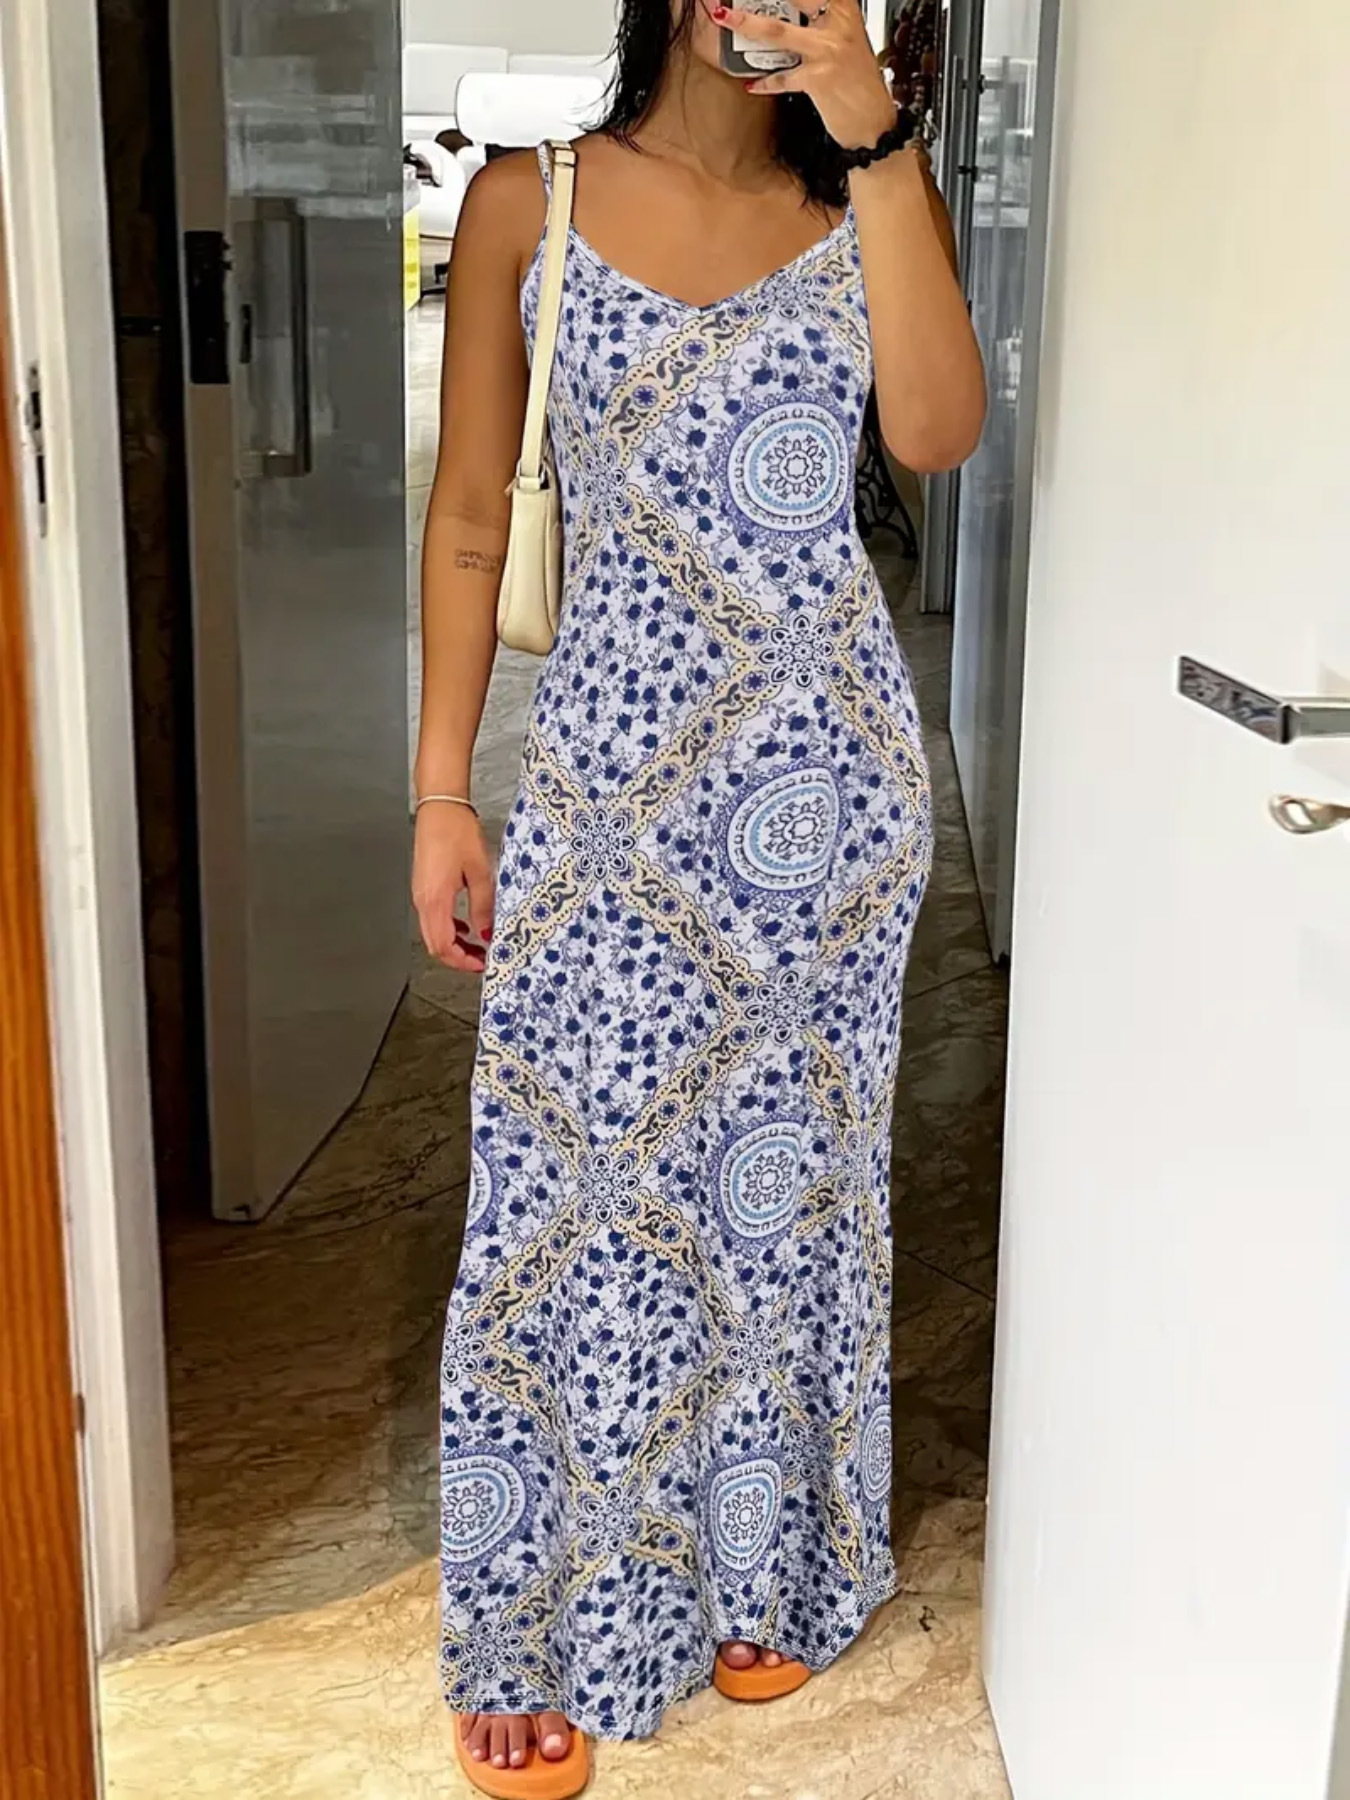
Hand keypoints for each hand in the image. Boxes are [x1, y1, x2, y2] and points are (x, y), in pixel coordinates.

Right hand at [412, 803, 495, 971]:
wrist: (440, 807)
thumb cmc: (457, 832)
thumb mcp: (480, 871)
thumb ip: (483, 906)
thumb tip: (486, 933)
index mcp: (435, 900)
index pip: (444, 946)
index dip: (463, 961)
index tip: (482, 964)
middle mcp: (422, 900)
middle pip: (435, 944)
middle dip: (458, 957)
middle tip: (481, 959)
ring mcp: (420, 893)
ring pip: (433, 932)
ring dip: (454, 944)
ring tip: (477, 945)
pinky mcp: (423, 886)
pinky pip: (432, 917)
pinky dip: (449, 928)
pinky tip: (465, 924)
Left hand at [714, 3, 897, 149]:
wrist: (874, 123)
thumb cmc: (860, 83)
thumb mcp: (848, 42)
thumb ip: (825, 23)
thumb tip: (792, 12)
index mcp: (847, 11)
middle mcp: (839, 25)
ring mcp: (828, 51)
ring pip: (778, 31)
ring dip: (747, 23)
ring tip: (725, 18)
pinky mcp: (818, 79)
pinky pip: (782, 77)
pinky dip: (765, 81)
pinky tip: (752, 83)